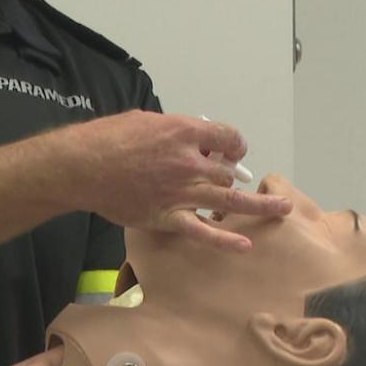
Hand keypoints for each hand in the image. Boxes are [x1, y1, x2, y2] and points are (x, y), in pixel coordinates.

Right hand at [54, 111, 291, 250]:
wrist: (82, 166)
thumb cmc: (109, 137)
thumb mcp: (147, 120)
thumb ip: (176, 130)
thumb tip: (195, 138)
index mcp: (185, 133)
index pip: (228, 138)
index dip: (235, 144)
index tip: (234, 150)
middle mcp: (190, 162)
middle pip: (228, 171)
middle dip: (232, 173)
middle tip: (230, 177)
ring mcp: (182, 192)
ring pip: (229, 200)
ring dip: (260, 205)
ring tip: (284, 209)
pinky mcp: (168, 217)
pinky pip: (202, 231)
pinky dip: (225, 239)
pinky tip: (245, 244)